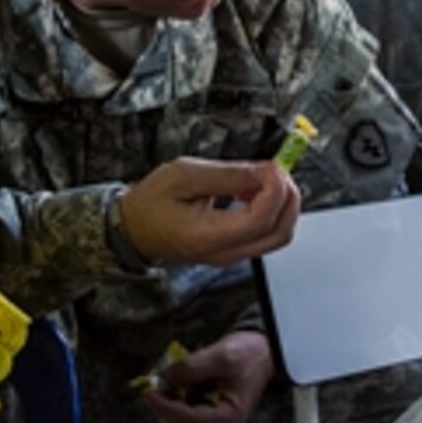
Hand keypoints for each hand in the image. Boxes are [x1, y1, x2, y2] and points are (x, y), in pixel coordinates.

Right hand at [122, 157, 299, 265]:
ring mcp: (231, 256)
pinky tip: (253, 192)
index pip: (261, 219)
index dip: (276, 189)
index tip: (272, 166)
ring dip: (281, 204)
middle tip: (276, 170)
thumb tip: (267, 172)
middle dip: (288, 196)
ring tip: (261, 179)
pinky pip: (266, 234)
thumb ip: (229, 175)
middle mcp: (224, 253)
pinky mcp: (233, 251)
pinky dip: (271, 210)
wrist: (133, 229)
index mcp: (207, 236)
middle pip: (280, 232)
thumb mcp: (185, 175)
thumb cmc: (151, 202)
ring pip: (278, 235)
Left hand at [143, 331, 274, 422]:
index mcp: (230, 416)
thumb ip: (193, 367)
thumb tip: (164, 378)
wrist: (262, 351)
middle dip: (165, 410)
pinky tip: (172, 389)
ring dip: (167, 409)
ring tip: (163, 388)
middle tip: (154, 387)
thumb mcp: (222, 355)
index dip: (165, 408)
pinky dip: (173, 407)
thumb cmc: (248, 353)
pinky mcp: (208, 416)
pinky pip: (184, 421)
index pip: (190, 421)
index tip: (148, 392)